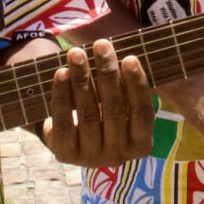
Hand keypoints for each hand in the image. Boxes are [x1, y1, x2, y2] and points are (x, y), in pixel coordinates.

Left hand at [42, 39, 154, 166]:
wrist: (75, 139)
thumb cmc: (107, 112)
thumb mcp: (123, 106)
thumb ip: (127, 88)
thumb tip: (126, 55)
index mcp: (141, 144)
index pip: (142, 112)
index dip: (137, 85)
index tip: (130, 58)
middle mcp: (118, 156)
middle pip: (114, 110)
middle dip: (107, 73)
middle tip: (101, 45)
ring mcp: (91, 158)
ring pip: (87, 114)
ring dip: (81, 79)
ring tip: (76, 53)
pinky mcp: (65, 154)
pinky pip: (63, 121)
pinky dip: (61, 95)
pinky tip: (61, 73)